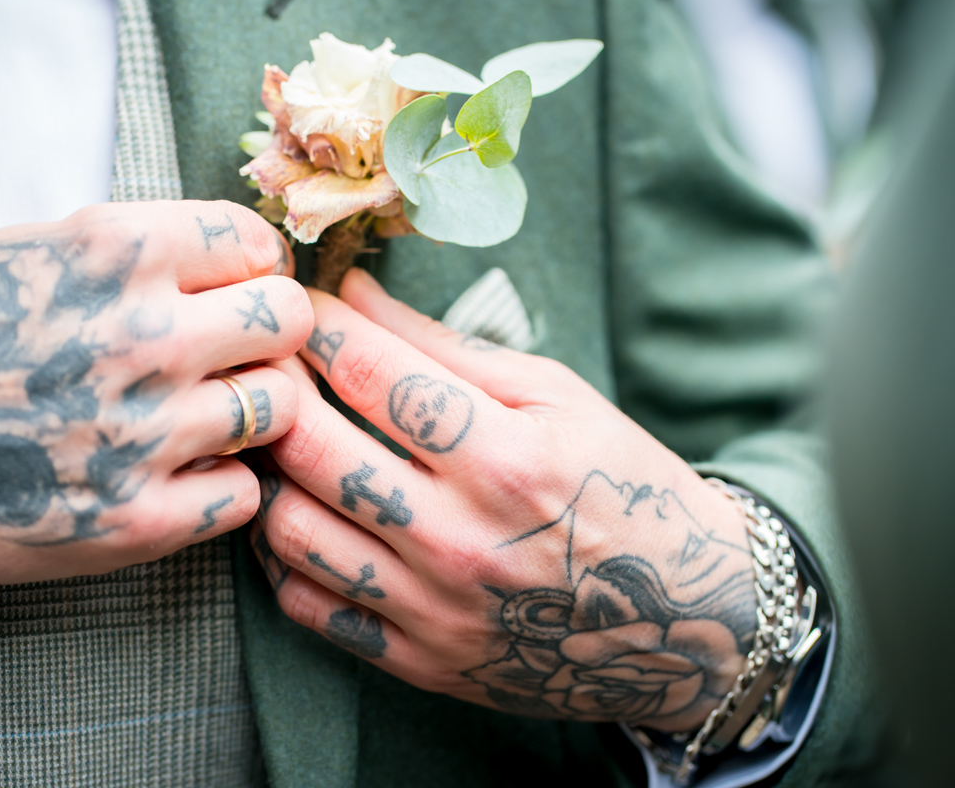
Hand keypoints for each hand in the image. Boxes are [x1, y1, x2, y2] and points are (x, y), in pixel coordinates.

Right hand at [0, 200, 310, 588]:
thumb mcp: (27, 251)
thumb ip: (133, 250)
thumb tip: (230, 256)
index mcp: (113, 252)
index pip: (255, 242)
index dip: (255, 267)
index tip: (240, 289)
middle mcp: (142, 335)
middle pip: (290, 321)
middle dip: (272, 334)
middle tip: (240, 354)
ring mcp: (143, 432)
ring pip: (281, 408)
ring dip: (253, 412)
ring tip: (207, 416)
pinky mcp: (135, 519)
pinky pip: (245, 495)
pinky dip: (224, 484)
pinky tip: (183, 475)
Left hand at [252, 269, 757, 731]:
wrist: (685, 617)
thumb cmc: (622, 487)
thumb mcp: (559, 398)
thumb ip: (449, 348)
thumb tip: (357, 293)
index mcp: (508, 460)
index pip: (372, 374)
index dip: (323, 326)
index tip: (308, 305)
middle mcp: (462, 541)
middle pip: (312, 449)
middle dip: (278, 390)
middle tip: (278, 366)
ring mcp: (436, 611)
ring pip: (291, 531)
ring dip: (269, 473)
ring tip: (285, 441)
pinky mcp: (420, 661)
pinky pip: (307, 607)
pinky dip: (285, 555)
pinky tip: (305, 514)